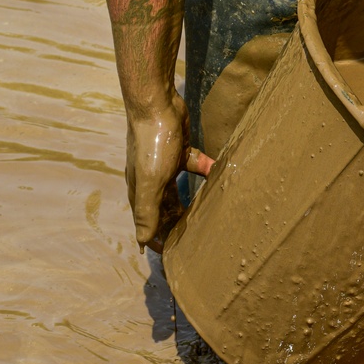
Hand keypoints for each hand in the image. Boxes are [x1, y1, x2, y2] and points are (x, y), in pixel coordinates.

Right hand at [124, 93, 212, 251]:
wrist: (157, 105)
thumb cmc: (152, 144)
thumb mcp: (150, 181)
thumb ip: (147, 211)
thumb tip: (141, 242)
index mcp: (140, 192)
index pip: (146, 223)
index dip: (156, 240)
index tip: (171, 257)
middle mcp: (151, 181)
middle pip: (164, 210)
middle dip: (176, 225)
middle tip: (195, 242)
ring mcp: (166, 165)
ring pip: (179, 191)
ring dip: (191, 203)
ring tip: (209, 217)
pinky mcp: (181, 150)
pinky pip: (196, 166)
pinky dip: (208, 172)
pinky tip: (223, 176)